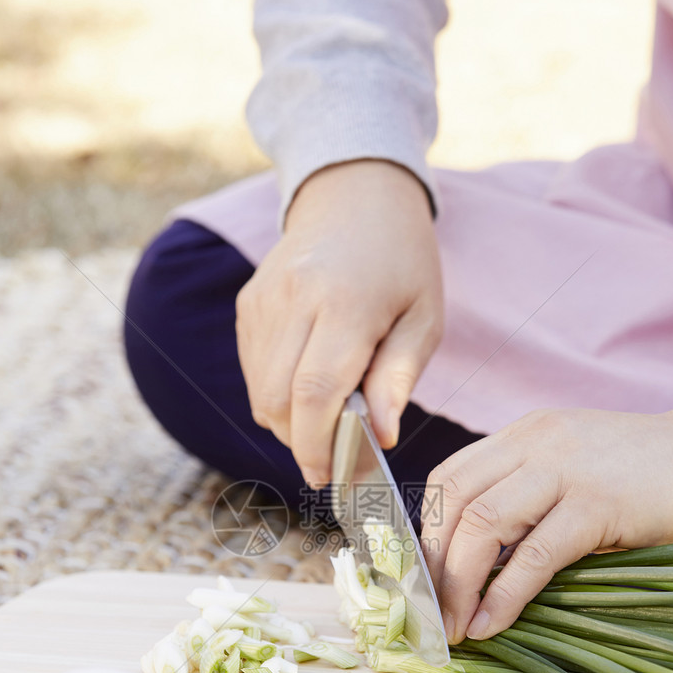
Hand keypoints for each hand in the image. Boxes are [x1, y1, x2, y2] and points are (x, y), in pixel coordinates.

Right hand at [235, 160, 442, 487]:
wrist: (355, 196)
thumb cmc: (401, 263)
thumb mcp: (423, 318)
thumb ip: (398, 377)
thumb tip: (382, 436)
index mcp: (344, 303)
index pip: (315, 392)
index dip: (317, 444)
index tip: (328, 476)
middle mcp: (294, 299)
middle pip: (277, 399)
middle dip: (301, 441)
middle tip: (333, 454)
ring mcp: (263, 300)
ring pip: (259, 391)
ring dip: (288, 420)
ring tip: (327, 415)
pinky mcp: (248, 304)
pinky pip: (253, 370)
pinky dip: (277, 393)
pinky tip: (309, 380)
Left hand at [422, 400, 672, 643]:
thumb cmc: (647, 476)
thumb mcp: (570, 469)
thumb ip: (525, 498)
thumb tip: (473, 566)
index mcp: (522, 435)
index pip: (447, 479)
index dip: (425, 534)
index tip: (420, 580)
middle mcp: (534, 443)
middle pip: (452, 503)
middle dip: (432, 566)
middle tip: (431, 614)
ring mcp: (566, 470)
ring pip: (482, 524)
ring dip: (458, 584)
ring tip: (456, 626)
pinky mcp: (599, 503)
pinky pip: (534, 553)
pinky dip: (504, 595)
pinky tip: (492, 623)